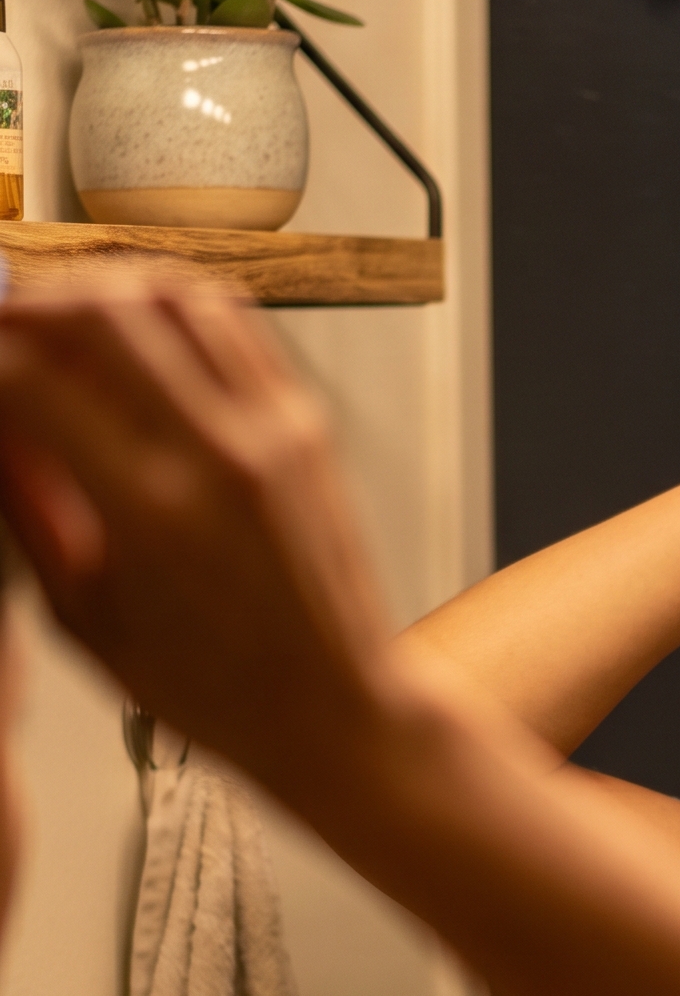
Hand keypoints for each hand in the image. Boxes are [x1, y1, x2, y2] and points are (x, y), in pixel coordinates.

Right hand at [0, 279, 403, 807]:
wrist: (334, 706)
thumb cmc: (215, 689)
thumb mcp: (85, 617)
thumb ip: (29, 512)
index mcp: (151, 510)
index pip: (31, 381)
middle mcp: (219, 453)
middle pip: (96, 312)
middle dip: (26, 306)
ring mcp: (272, 429)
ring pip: (169, 293)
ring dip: (97, 289)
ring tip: (57, 318)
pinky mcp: (306, 423)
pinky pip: (232, 322)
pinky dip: (169, 303)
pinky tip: (134, 326)